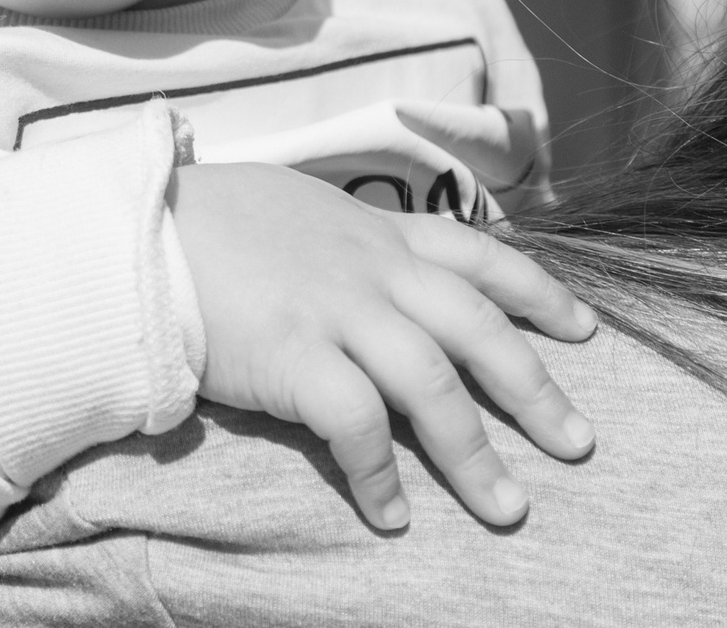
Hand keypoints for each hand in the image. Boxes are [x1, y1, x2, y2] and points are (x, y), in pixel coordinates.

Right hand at [169, 161, 597, 533]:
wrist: (142, 226)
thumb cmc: (214, 221)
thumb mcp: (303, 211)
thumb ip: (353, 241)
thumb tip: (381, 267)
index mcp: (379, 232)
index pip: (482, 254)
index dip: (540, 292)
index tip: (585, 329)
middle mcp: (373, 269)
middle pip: (479, 330)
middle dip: (536, 390)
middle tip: (580, 444)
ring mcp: (337, 311)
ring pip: (434, 385)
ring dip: (475, 455)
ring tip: (508, 507)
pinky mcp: (293, 355)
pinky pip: (357, 426)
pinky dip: (381, 476)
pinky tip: (393, 515)